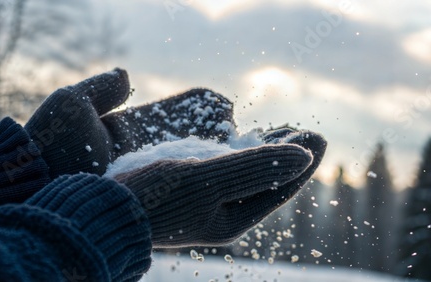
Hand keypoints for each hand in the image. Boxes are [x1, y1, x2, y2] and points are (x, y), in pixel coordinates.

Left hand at [25, 68, 234, 177]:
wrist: (40, 185)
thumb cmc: (54, 144)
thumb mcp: (73, 104)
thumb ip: (102, 88)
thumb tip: (126, 74)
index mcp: (133, 125)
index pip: (179, 109)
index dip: (205, 106)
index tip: (223, 109)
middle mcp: (145, 148)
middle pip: (192, 133)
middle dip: (217, 130)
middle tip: (236, 133)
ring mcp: (148, 169)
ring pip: (192, 156)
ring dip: (216, 152)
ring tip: (239, 149)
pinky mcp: (149, 187)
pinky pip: (183, 178)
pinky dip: (204, 171)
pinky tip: (224, 169)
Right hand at [111, 130, 325, 246]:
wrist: (109, 206)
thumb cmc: (156, 195)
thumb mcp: (208, 179)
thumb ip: (255, 166)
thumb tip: (302, 156)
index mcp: (235, 218)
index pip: (279, 187)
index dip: (302, 162)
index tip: (321, 137)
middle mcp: (226, 212)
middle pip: (267, 180)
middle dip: (289, 155)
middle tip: (311, 131)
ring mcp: (209, 201)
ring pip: (248, 173)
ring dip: (268, 151)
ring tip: (287, 131)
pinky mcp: (192, 187)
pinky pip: (227, 169)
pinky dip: (242, 152)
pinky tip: (245, 139)